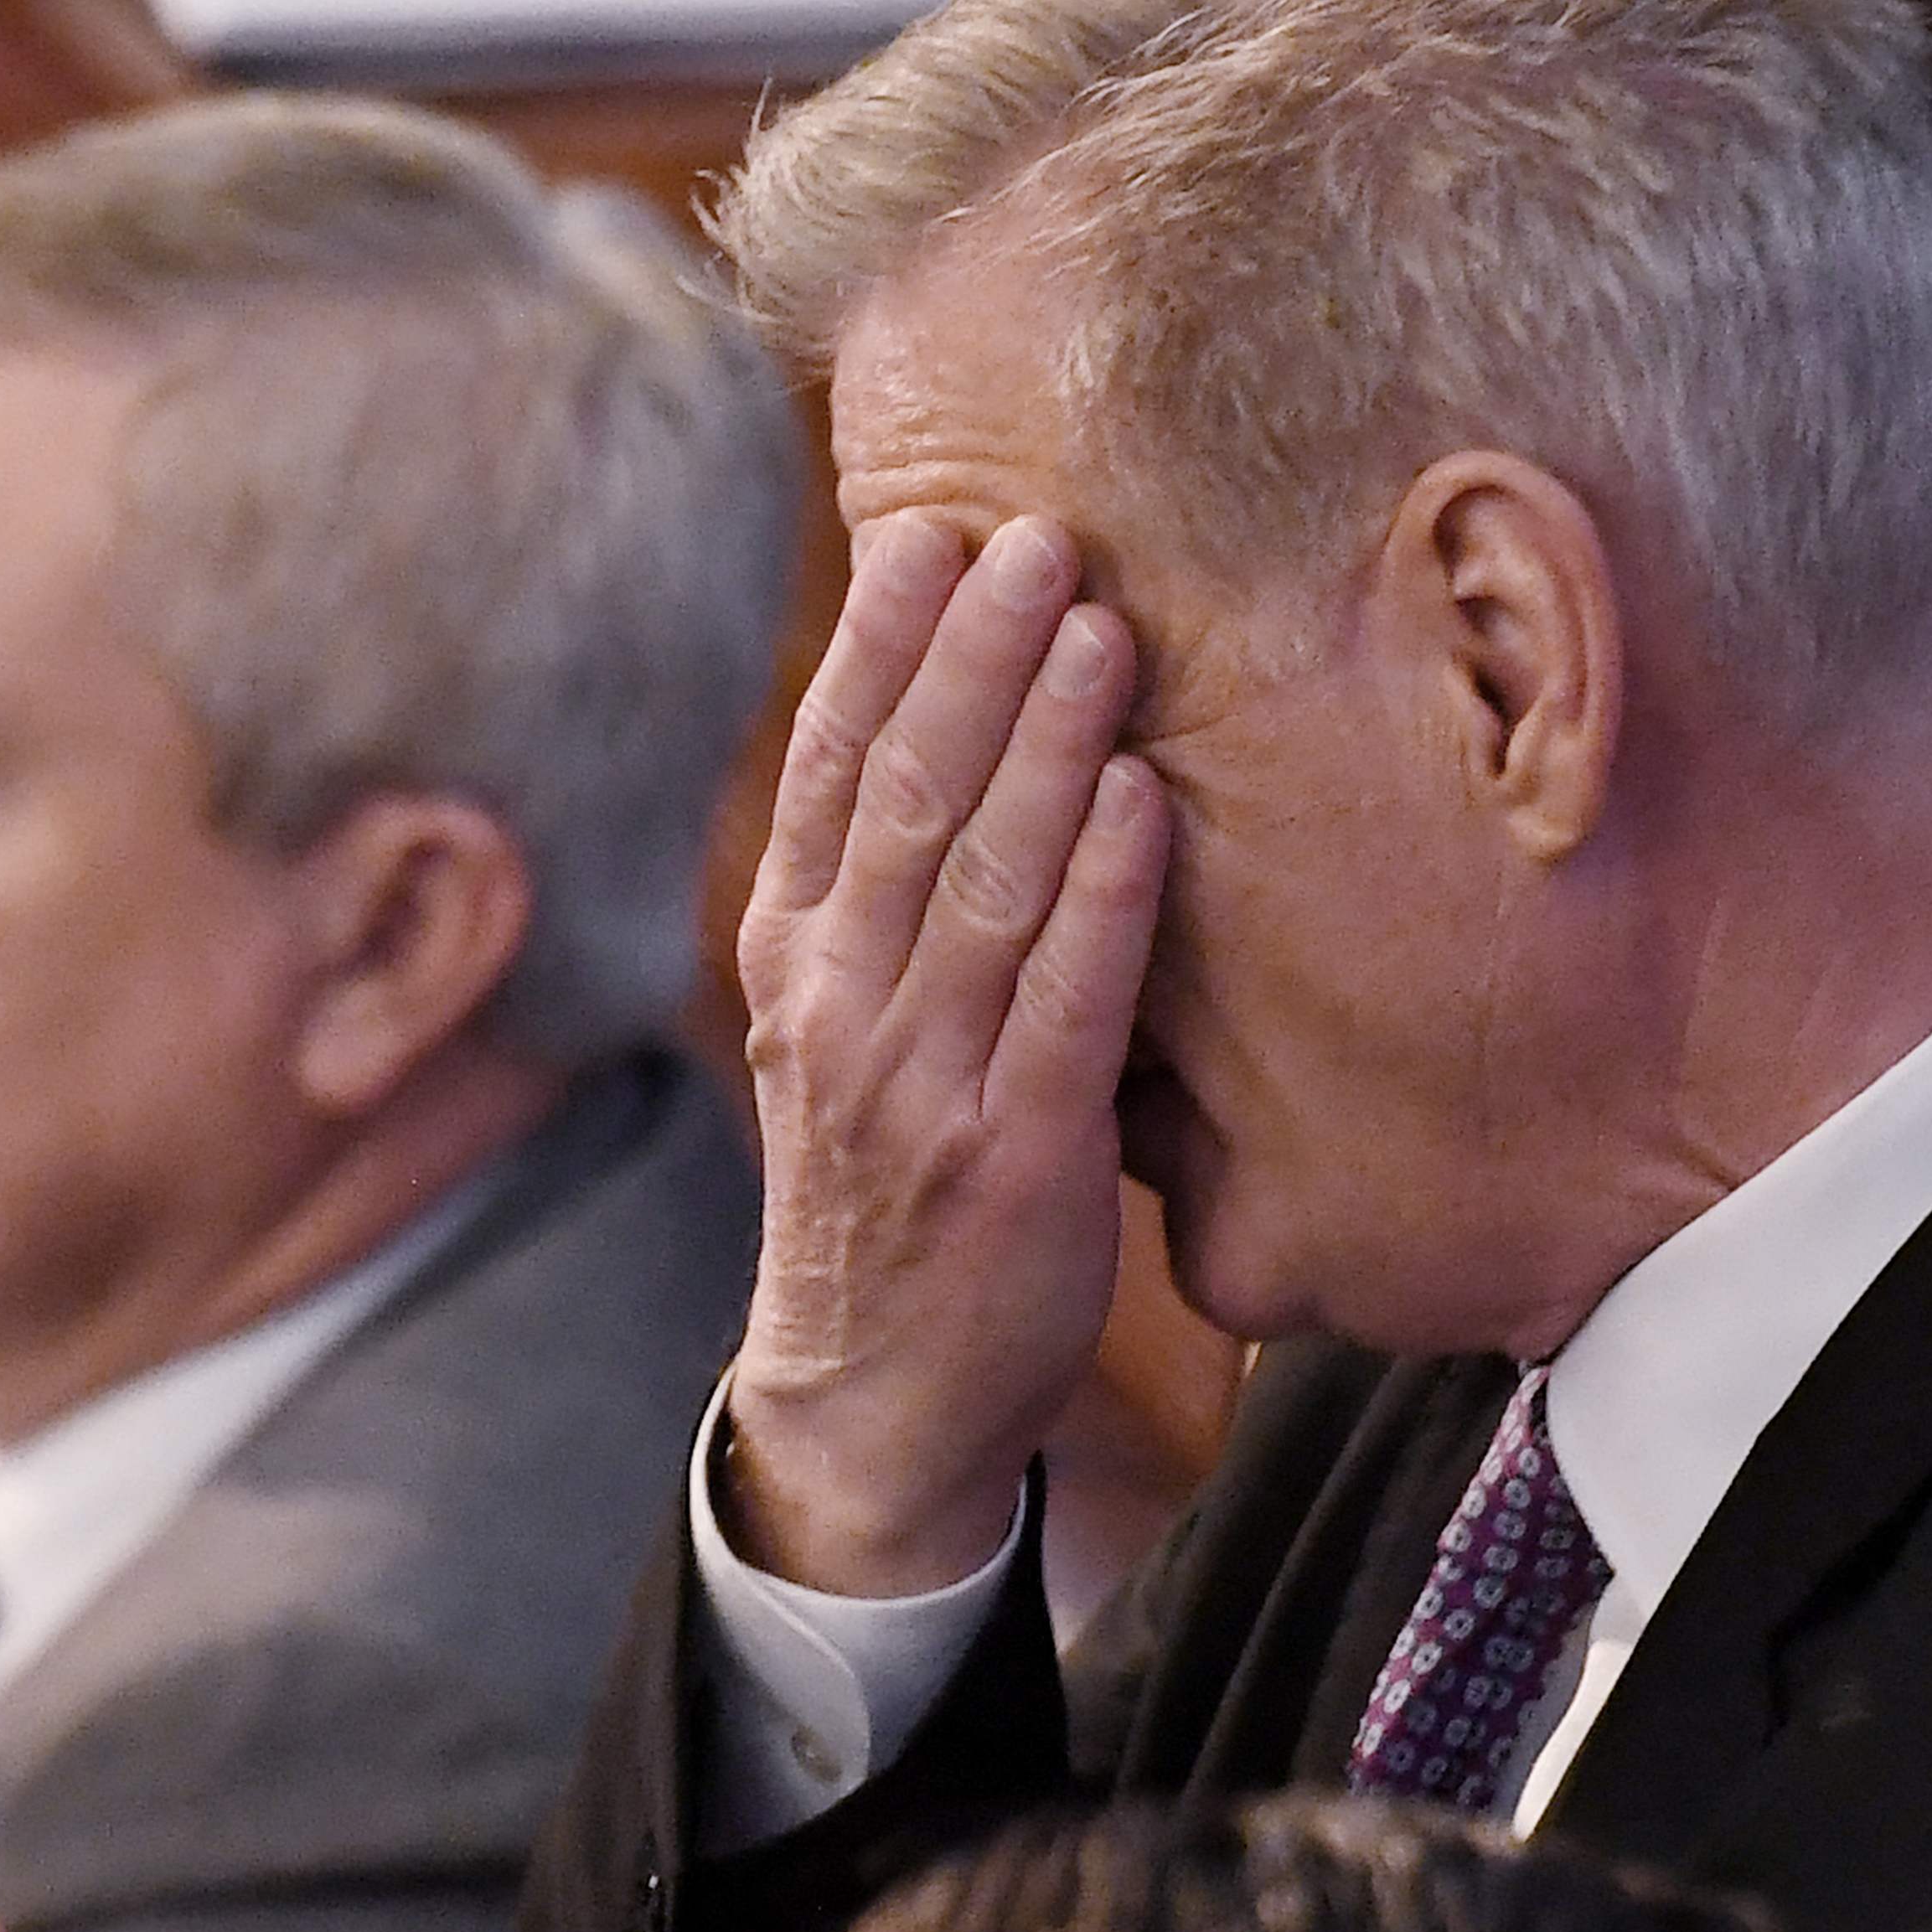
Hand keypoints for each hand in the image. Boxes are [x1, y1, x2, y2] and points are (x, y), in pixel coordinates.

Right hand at [723, 507, 1170, 1595]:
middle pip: (903, 799)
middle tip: (1034, 534)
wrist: (874, 1397)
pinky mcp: (1012, 1157)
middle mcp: (839, 1007)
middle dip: (967, 656)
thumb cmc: (886, 1186)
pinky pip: (1061, 999)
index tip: (927, 533)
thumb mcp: (839, 1029)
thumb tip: (948, 728)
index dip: (877, 648)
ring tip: (1098, 624)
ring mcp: (918, 1083)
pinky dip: (1099, 891)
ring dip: (1041, 741)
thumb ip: (879, 896)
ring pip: (978, 880)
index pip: (827, 774)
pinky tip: (1137, 796)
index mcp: (795, 961)